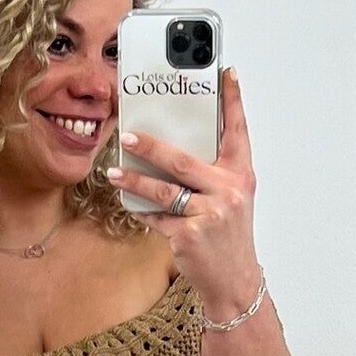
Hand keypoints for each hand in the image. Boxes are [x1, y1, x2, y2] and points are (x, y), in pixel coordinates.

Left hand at [106, 66, 260, 319]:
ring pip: (163, 191)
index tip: (226, 74)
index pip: (237, 132)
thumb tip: (178, 147)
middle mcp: (228, 192)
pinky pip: (157, 218)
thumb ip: (214, 172)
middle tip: (128, 135)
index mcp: (240, 176)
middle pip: (182, 161)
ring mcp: (208, 215)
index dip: (232, 101)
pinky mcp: (189, 236)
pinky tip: (129, 204)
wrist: (234, 281)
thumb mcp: (233, 199)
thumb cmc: (230, 237)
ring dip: (134, 181)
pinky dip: (142, 211)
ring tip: (114, 171)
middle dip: (151, 147)